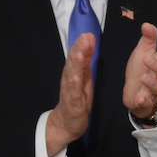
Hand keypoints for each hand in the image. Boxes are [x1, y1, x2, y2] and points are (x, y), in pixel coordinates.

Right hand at [46, 33, 94, 155]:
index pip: (77, 55)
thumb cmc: (77, 98)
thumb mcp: (85, 77)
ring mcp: (70, 90)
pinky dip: (74, 84)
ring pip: (72, 75)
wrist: (66, 122)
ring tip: (81, 54)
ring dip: (76, 64)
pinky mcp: (72, 103)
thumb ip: (86, 59)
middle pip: (73, 62)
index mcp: (74, 72)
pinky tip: (76, 77)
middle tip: (85, 38)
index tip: (88, 34)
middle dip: (79, 50)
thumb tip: (89, 40)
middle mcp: (70, 78)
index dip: (82, 45)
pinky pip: (73, 93)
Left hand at [123, 22, 156, 116]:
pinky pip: (147, 102)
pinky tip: (140, 99)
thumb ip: (148, 39)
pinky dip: (144, 101)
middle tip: (146, 58)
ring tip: (142, 77)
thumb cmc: (140, 69)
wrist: (133, 91)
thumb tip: (147, 24)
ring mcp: (153, 91)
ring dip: (151, 83)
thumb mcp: (142, 51)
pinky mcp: (145, 101)